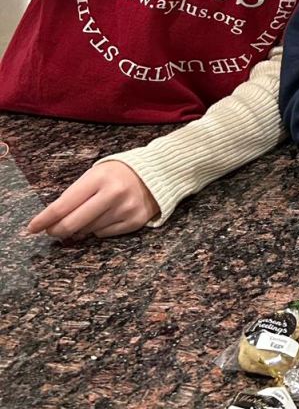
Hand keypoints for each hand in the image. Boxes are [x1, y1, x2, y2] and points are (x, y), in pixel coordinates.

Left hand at [26, 161, 158, 238]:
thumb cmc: (118, 174)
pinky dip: (98, 230)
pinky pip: (104, 234)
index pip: (62, 205)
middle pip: (72, 223)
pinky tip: (104, 218)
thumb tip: (55, 222)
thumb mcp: (95, 175)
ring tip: (85, 217)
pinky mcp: (134, 221)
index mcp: (98, 178)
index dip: (44, 219)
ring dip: (79, 228)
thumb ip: (76, 195)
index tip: (32, 228)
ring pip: (87, 230)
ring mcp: (125, 209)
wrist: (156, 173)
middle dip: (56, 230)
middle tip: (51, 231)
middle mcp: (112, 194)